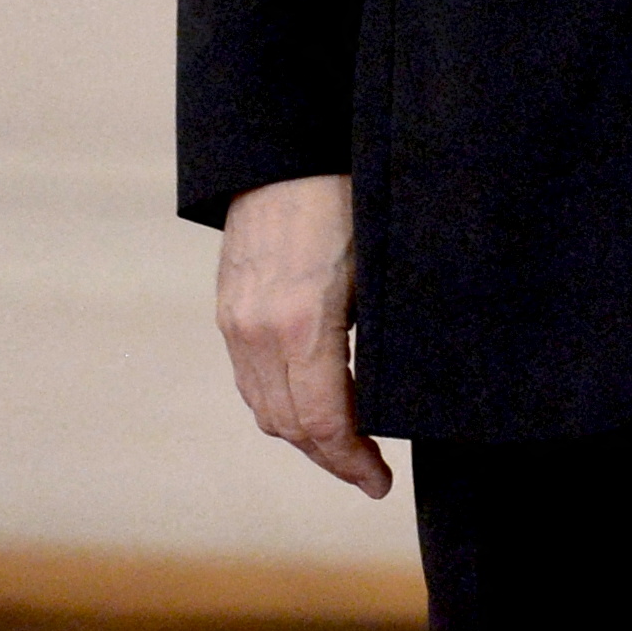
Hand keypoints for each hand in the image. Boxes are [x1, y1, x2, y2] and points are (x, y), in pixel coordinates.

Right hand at [215, 174, 391, 496]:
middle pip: (287, 425)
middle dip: (329, 457)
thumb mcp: (383, 265)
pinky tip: (314, 404)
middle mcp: (257, 330)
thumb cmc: (353, 194)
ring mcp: (235, 320)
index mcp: (302, 322)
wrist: (286, 147)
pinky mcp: (228, 308)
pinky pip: (250, 377)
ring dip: (302, 435)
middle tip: (370, 474)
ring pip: (263, 406)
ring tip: (347, 447)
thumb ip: (385, 331)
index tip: (380, 483)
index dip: (351, 461)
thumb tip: (403, 390)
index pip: (321, 421)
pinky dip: (280, 403)